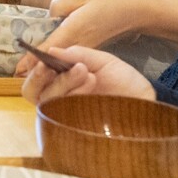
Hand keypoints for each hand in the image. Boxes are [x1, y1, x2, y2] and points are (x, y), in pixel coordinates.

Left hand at [14, 0, 162, 75]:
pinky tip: (51, 61)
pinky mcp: (92, 49)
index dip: (33, 60)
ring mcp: (87, 48)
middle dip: (37, 68)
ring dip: (48, 66)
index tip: (19, 70)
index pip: (49, 49)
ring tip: (29, 71)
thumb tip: (49, 16)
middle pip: (54, 61)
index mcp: (75, 29)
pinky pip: (73, 58)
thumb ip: (60, 6)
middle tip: (18, 74)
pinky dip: (61, 60)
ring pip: (63, 62)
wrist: (136, 10)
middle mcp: (80, 44)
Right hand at [20, 45, 155, 104]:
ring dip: (65, 82)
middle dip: (42, 77)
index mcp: (60, 81)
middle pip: (31, 93)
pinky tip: (92, 85)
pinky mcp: (76, 127)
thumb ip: (78, 54)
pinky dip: (75, 96)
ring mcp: (67, 114)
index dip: (33, 72)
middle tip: (61, 64)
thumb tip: (52, 50)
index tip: (44, 60)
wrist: (146, 101)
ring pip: (48, 101)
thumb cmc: (123, 81)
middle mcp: (58, 99)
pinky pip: (63, 114)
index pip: (34, 81)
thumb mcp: (102, 61)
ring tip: (88, 72)